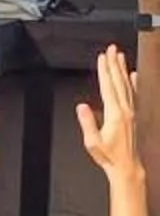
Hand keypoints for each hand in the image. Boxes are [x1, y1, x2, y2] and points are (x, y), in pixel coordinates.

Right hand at [78, 44, 141, 185]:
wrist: (127, 166)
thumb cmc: (110, 157)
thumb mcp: (92, 142)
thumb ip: (87, 122)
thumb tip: (82, 106)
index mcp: (115, 114)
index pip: (108, 86)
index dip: (104, 70)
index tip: (102, 57)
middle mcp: (125, 110)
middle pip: (119, 81)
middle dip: (114, 63)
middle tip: (112, 49)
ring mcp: (132, 112)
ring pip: (127, 85)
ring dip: (123, 69)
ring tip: (120, 56)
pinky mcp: (134, 116)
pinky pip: (134, 94)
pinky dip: (134, 83)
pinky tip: (134, 75)